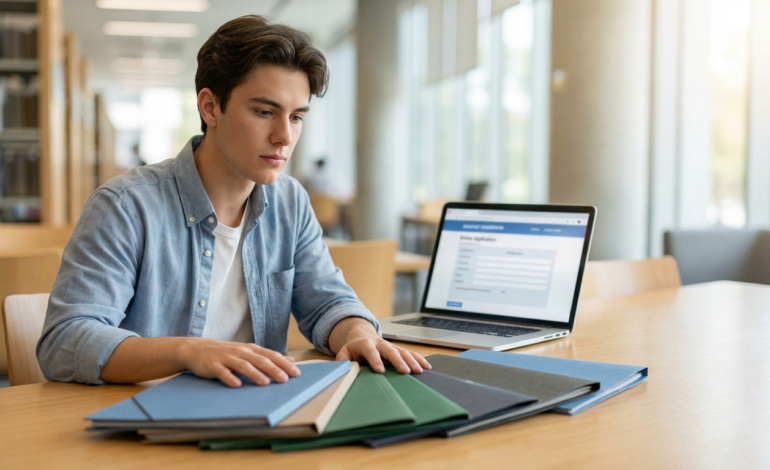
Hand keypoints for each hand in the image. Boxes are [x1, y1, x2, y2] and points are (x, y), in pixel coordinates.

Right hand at [179, 338, 300, 387]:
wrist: (195, 349)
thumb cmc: (225, 353)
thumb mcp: (247, 352)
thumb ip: (266, 357)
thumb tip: (289, 361)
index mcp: (250, 349)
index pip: (271, 355)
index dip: (283, 364)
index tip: (296, 373)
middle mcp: (240, 352)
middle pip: (260, 360)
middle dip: (273, 370)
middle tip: (285, 380)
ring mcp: (226, 358)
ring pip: (243, 366)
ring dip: (254, 374)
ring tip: (265, 383)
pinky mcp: (213, 366)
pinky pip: (222, 373)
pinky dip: (230, 378)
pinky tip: (236, 385)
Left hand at [330, 318, 430, 373]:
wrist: (364, 337)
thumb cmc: (355, 348)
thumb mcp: (344, 352)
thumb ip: (342, 359)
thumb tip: (342, 368)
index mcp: (366, 344)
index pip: (371, 352)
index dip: (375, 360)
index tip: (380, 370)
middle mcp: (381, 344)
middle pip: (391, 351)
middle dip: (398, 361)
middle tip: (405, 371)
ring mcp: (391, 346)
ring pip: (403, 352)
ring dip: (412, 361)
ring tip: (419, 371)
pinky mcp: (399, 350)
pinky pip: (411, 353)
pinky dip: (419, 359)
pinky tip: (427, 367)